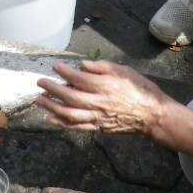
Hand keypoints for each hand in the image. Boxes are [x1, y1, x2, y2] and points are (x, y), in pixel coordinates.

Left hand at [35, 59, 170, 135]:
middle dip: (52, 89)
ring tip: (39, 100)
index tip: (55, 66)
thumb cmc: (140, 89)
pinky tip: (51, 118)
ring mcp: (97, 117)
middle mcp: (99, 103)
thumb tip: (83, 65)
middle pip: (69, 97)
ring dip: (52, 107)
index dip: (65, 72)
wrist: (152, 116)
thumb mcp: (125, 71)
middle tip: (40, 82)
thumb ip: (102, 67)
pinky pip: (77, 127)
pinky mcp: (98, 128)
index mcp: (106, 86)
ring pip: (69, 114)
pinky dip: (62, 123)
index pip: (79, 79)